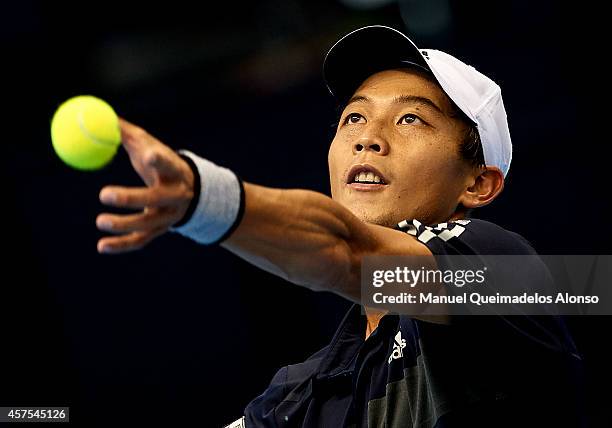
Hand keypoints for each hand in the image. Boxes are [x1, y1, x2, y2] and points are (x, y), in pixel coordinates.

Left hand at [96, 118, 194, 253]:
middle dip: (131, 198)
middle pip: (156, 198)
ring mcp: (169, 216)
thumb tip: (102, 116)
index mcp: (175, 170)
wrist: (192, 193)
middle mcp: (176, 195)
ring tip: (100, 221)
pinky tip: (102, 246)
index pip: (169, 163)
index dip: (159, 160)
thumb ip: (128, 134)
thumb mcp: (152, 147)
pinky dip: (121, 245)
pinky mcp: (160, 230)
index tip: (147, 154)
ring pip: (148, 224)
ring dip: (123, 224)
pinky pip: (140, 240)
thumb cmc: (163, 164)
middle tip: (104, 194)